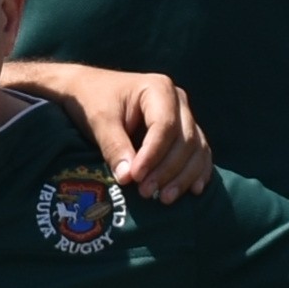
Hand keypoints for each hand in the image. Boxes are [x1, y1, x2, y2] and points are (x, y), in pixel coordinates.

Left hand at [9, 58, 208, 195]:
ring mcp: (185, 117)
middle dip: (168, 170)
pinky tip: (193, 191)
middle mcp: (178, 101)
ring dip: (184, 176)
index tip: (135, 177)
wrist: (89, 90)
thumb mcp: (99, 120)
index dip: (153, 155)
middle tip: (145, 192)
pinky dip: (198, 172)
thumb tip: (127, 178)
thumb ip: (113, 146)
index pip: (165, 126)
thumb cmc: (92, 101)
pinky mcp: (185, 133)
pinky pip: (200, 153)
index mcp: (159, 89)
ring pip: (196, 149)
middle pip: (185, 140)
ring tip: (164, 198)